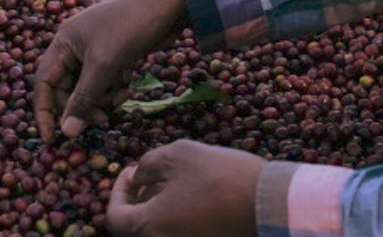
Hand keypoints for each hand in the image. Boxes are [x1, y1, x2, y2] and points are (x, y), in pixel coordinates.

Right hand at [34, 0, 185, 141]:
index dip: (45, 111)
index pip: (44, 82)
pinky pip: (104, 81)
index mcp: (64, 40)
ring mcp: (94, 49)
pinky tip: (129, 84)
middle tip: (102, 119)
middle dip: (83, 105)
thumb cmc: (130, 28)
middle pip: (67, 88)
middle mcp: (75, 44)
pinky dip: (114, 88)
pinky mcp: (113, 54)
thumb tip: (66, 133)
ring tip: (122, 96)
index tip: (52, 140)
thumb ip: (83, 100)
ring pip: (88, 87)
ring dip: (102, 98)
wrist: (168, 4)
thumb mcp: (104, 65)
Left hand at [107, 140, 263, 236]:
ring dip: (155, 210)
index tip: (132, 171)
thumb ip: (148, 165)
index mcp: (150, 228)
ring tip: (170, 182)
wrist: (268, 203)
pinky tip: (187, 196)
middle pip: (135, 228)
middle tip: (148, 175)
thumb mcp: (177, 155)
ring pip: (156, 232)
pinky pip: (175, 235)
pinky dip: (173, 220)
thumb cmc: (219, 175)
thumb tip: (138, 177)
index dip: (118, 191)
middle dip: (138, 200)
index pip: (114, 218)